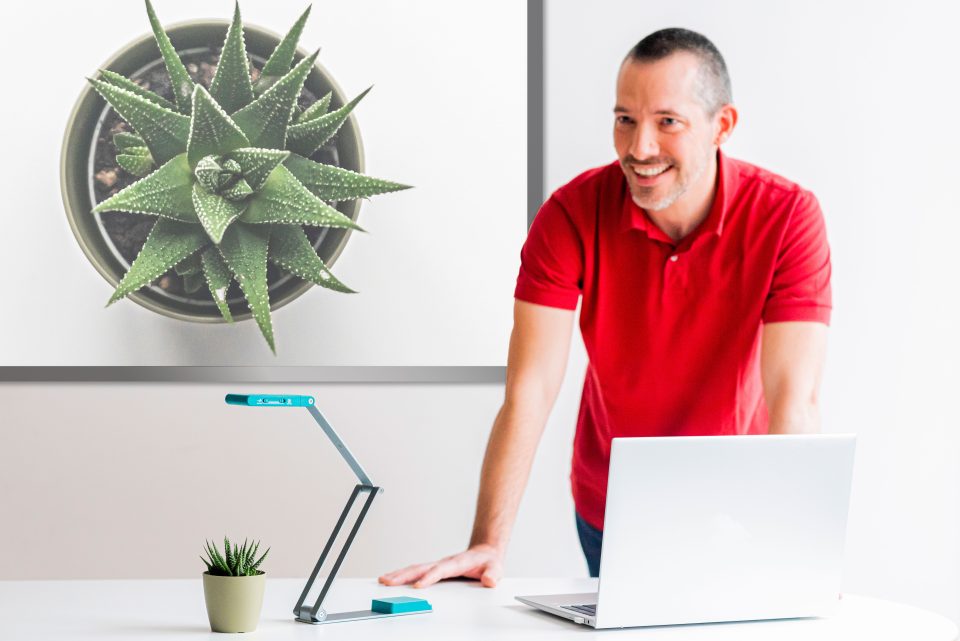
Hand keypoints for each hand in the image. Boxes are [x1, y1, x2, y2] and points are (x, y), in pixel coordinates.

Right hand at [378, 544, 503, 588]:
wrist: (484, 553)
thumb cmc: (487, 561)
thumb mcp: (495, 568)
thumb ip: (493, 574)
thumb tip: (489, 580)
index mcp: (457, 563)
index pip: (441, 570)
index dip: (429, 577)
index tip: (418, 586)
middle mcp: (444, 563)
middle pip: (420, 568)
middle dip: (403, 576)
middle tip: (387, 582)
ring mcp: (437, 565)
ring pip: (414, 569)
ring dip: (399, 575)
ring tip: (383, 580)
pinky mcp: (434, 569)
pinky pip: (415, 572)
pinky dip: (402, 575)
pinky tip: (392, 580)